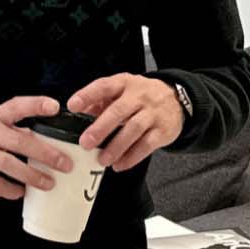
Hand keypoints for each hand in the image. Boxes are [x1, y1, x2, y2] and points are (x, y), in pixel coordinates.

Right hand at [0, 95, 74, 200]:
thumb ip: (11, 127)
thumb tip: (43, 139)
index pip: (17, 106)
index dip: (36, 105)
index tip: (56, 107)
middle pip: (21, 141)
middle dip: (46, 154)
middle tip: (65, 164)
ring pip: (9, 164)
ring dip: (32, 176)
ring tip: (49, 183)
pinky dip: (10, 190)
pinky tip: (20, 192)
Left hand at [66, 73, 184, 172]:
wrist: (177, 100)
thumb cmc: (142, 98)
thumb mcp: (123, 91)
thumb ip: (101, 102)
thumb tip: (78, 115)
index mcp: (125, 83)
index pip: (104, 86)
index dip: (87, 95)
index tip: (72, 106)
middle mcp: (139, 96)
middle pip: (119, 111)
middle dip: (100, 128)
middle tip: (85, 143)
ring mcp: (152, 114)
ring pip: (133, 130)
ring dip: (116, 147)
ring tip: (102, 160)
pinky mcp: (162, 131)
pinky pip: (146, 146)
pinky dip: (131, 157)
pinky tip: (119, 165)